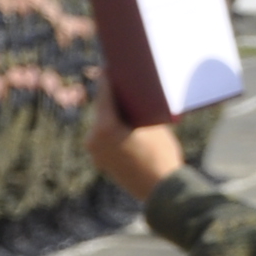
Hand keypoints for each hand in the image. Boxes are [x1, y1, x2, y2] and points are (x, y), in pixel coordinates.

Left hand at [85, 76, 185, 200]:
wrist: (160, 189)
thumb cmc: (161, 154)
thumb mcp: (154, 126)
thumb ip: (138, 111)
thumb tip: (135, 98)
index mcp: (105, 126)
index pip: (104, 94)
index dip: (108, 78)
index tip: (110, 66)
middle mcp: (94, 138)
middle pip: (102, 109)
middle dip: (111, 96)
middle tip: (121, 82)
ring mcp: (95, 151)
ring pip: (102, 123)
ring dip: (112, 113)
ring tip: (126, 103)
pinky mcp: (100, 160)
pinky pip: (104, 137)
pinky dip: (112, 129)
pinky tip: (125, 124)